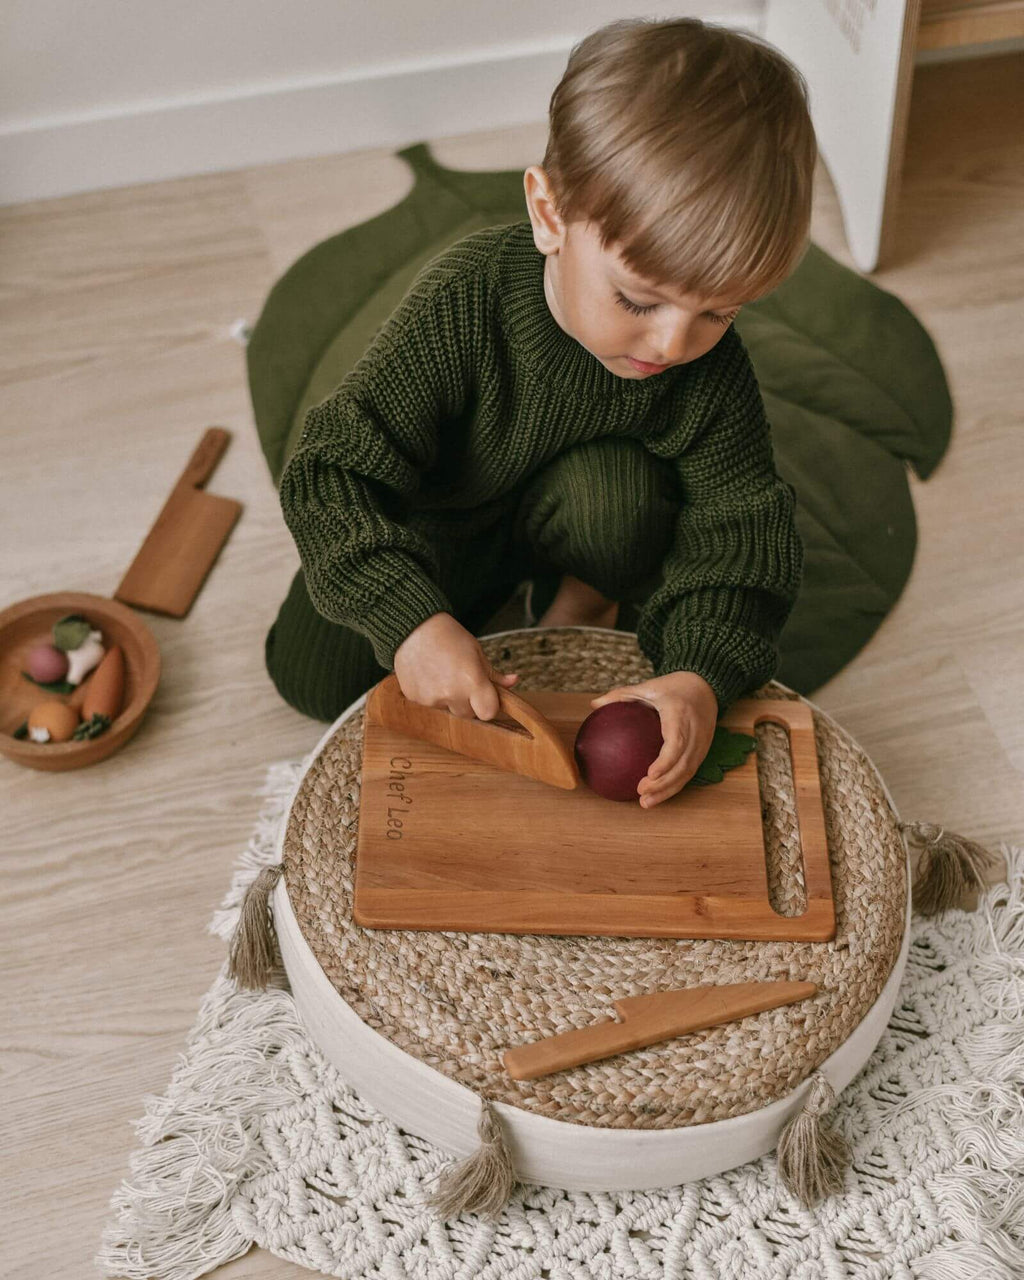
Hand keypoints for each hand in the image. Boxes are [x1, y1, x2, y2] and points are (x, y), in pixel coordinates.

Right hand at [393, 612, 519, 719]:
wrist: (413, 627)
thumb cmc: (447, 635)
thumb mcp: (476, 651)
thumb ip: (494, 674)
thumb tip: (513, 681)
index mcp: (472, 681)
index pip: (488, 713)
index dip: (489, 705)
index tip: (485, 695)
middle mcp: (451, 694)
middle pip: (468, 714)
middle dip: (469, 702)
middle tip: (461, 680)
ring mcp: (431, 699)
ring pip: (448, 710)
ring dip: (449, 699)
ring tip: (442, 673)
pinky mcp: (415, 699)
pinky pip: (430, 704)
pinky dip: (432, 694)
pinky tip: (429, 674)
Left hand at [589, 671, 717, 807]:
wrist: (705, 687)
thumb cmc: (673, 687)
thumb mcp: (648, 687)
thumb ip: (621, 695)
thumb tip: (594, 705)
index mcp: (681, 715)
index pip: (676, 742)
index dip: (665, 762)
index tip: (650, 774)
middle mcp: (695, 732)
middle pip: (682, 764)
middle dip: (663, 783)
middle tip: (641, 793)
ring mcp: (702, 744)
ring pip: (687, 773)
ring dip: (668, 791)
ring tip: (646, 802)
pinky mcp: (703, 751)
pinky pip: (689, 772)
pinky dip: (674, 786)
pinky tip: (656, 795)